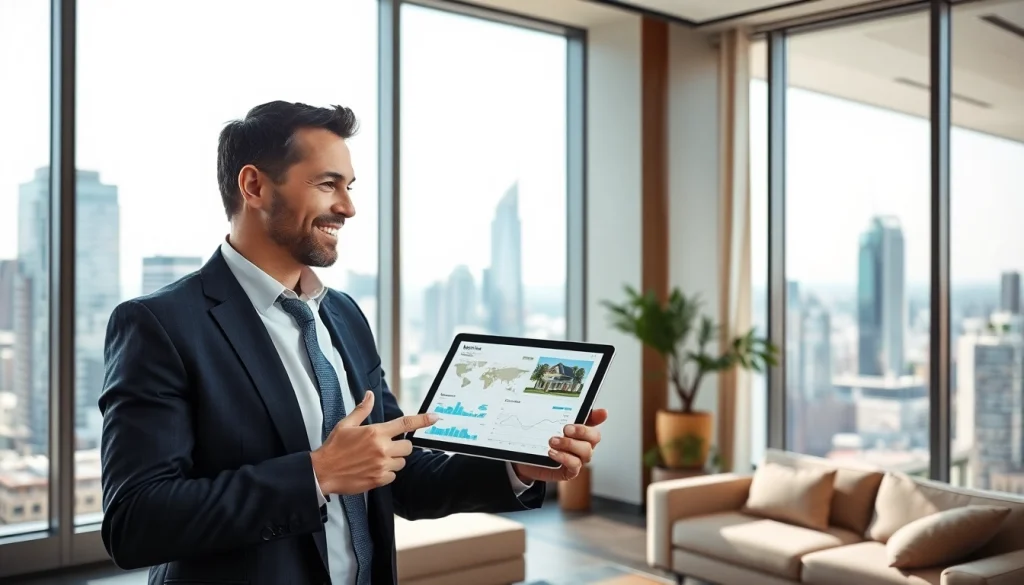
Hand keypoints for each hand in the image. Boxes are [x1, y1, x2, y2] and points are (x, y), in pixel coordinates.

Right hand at [310, 392, 438, 494]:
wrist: (322, 472)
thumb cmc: (333, 447)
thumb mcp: (346, 425)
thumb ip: (362, 410)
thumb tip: (370, 395)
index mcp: (375, 432)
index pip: (405, 423)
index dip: (423, 420)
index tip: (436, 418)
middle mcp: (381, 448)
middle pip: (408, 446)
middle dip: (400, 446)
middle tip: (386, 447)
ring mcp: (381, 465)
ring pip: (402, 462)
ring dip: (394, 460)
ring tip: (377, 459)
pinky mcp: (379, 480)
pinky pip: (393, 475)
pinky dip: (387, 473)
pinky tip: (373, 470)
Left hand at [512, 408, 607, 482]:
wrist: (524, 460)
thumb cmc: (540, 440)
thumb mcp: (549, 424)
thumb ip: (563, 414)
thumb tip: (578, 407)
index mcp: (580, 432)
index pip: (594, 421)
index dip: (598, 418)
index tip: (602, 413)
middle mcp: (582, 445)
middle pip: (594, 438)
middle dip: (581, 431)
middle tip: (566, 428)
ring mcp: (577, 459)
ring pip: (586, 452)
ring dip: (570, 445)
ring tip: (552, 441)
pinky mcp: (569, 471)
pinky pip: (574, 466)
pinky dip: (565, 458)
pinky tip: (552, 453)